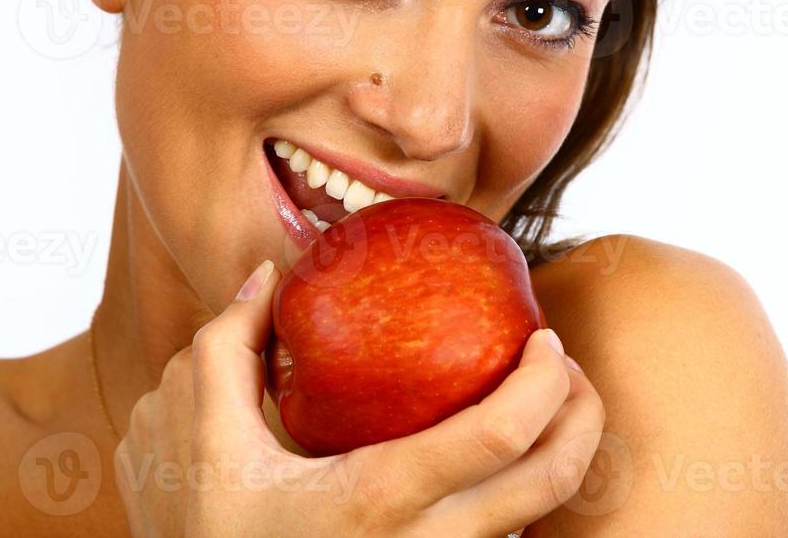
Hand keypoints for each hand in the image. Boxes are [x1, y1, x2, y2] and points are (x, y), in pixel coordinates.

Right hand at [112, 258, 604, 537]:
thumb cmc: (216, 533)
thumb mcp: (204, 441)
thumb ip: (227, 349)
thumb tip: (266, 276)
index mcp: (376, 499)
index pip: (498, 439)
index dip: (542, 382)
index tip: (543, 336)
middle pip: (549, 483)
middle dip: (583, 415)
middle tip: (566, 366)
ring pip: (543, 521)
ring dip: (567, 454)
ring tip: (553, 402)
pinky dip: (531, 492)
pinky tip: (511, 456)